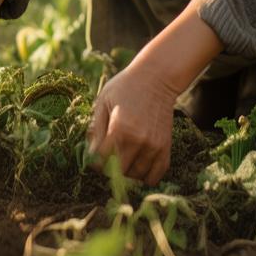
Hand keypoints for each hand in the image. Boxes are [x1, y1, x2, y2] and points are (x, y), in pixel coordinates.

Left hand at [87, 61, 176, 186]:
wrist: (157, 78)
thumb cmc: (125, 87)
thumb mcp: (103, 101)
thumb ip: (96, 130)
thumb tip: (90, 155)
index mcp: (119, 129)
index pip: (101, 162)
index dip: (94, 162)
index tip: (94, 156)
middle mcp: (138, 141)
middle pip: (118, 173)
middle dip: (109, 168)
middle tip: (108, 157)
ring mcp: (154, 146)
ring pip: (136, 177)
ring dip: (127, 173)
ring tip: (123, 158)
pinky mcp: (165, 148)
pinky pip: (155, 176)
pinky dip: (145, 176)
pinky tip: (138, 165)